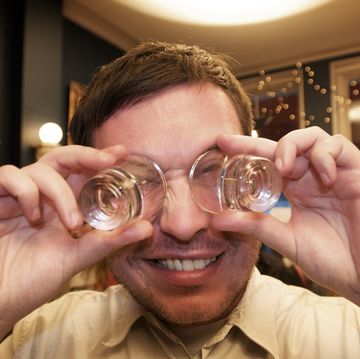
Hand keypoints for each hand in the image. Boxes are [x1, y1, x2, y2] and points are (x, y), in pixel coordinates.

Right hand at [0, 145, 152, 337]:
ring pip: (40, 168)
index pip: (81, 174)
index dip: (99, 159)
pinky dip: (26, 191)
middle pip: (62, 159)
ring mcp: (17, 197)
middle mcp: (42, 197)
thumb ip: (109, 241)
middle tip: (108, 161)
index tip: (121, 152)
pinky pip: (9, 175)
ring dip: (60, 192)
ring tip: (72, 223)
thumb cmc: (33, 280)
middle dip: (86, 156)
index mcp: (62, 207)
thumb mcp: (77, 258)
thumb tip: (147, 228)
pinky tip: (33, 216)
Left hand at [213, 127, 359, 304]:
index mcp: (294, 191)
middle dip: (258, 143)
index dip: (246, 149)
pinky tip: (323, 178)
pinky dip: (325, 155)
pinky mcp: (356, 171)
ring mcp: (333, 173)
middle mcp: (311, 178)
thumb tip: (217, 221)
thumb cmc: (332, 261)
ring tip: (283, 169)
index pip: (267, 162)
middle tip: (234, 146)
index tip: (221, 142)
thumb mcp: (286, 241)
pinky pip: (340, 146)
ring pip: (311, 137)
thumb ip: (256, 227)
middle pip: (283, 145)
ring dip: (292, 146)